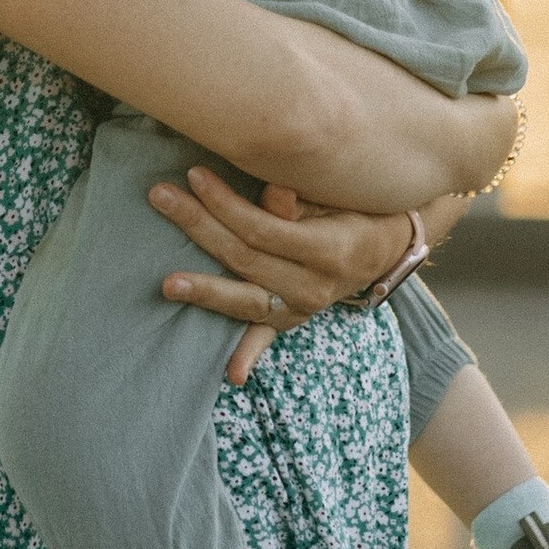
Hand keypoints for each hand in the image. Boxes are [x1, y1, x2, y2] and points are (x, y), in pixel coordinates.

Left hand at [150, 168, 420, 386]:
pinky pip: (267, 338)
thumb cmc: (358, 207)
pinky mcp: (292, 320)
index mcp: (330, 250)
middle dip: (200, 226)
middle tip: (160, 196)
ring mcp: (303, 308)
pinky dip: (249, 354)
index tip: (195, 175)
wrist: (387, 245)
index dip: (227, 203)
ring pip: (247, 301)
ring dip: (206, 293)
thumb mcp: (340, 195)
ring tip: (167, 284)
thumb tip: (273, 192)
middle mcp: (316, 286)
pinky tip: (231, 374)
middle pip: (247, 259)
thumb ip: (304, 198)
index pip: (264, 230)